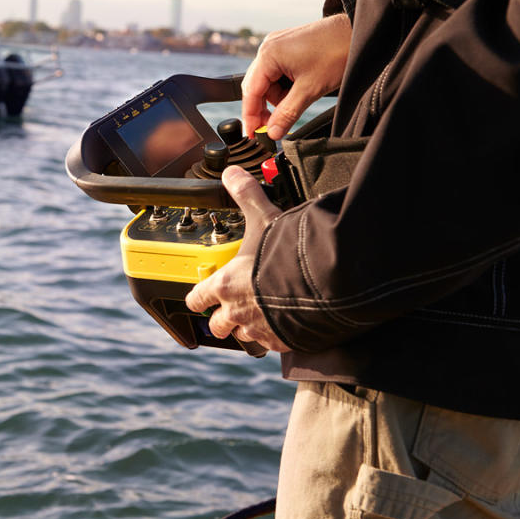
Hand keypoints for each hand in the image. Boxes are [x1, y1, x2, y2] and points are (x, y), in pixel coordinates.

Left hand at [185, 166, 290, 352]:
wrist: (322, 285)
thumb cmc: (286, 255)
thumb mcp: (264, 218)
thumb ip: (247, 195)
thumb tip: (232, 173)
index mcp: (225, 285)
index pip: (197, 297)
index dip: (196, 296)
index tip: (198, 296)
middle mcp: (237, 312)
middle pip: (217, 326)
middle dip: (220, 320)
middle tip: (228, 311)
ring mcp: (260, 330)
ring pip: (243, 337)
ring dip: (246, 329)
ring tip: (257, 318)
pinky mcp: (283, 342)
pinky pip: (272, 345)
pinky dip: (275, 337)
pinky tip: (283, 327)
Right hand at [241, 13, 351, 139]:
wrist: (357, 32)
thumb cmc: (336, 53)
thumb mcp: (310, 90)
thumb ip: (287, 114)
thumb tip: (273, 132)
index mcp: (268, 55)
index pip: (251, 92)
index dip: (250, 116)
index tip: (252, 134)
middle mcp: (269, 47)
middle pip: (257, 86)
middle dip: (265, 107)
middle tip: (274, 126)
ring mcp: (278, 45)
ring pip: (268, 80)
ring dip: (279, 96)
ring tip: (298, 100)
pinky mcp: (288, 46)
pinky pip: (278, 71)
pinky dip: (286, 85)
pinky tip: (299, 90)